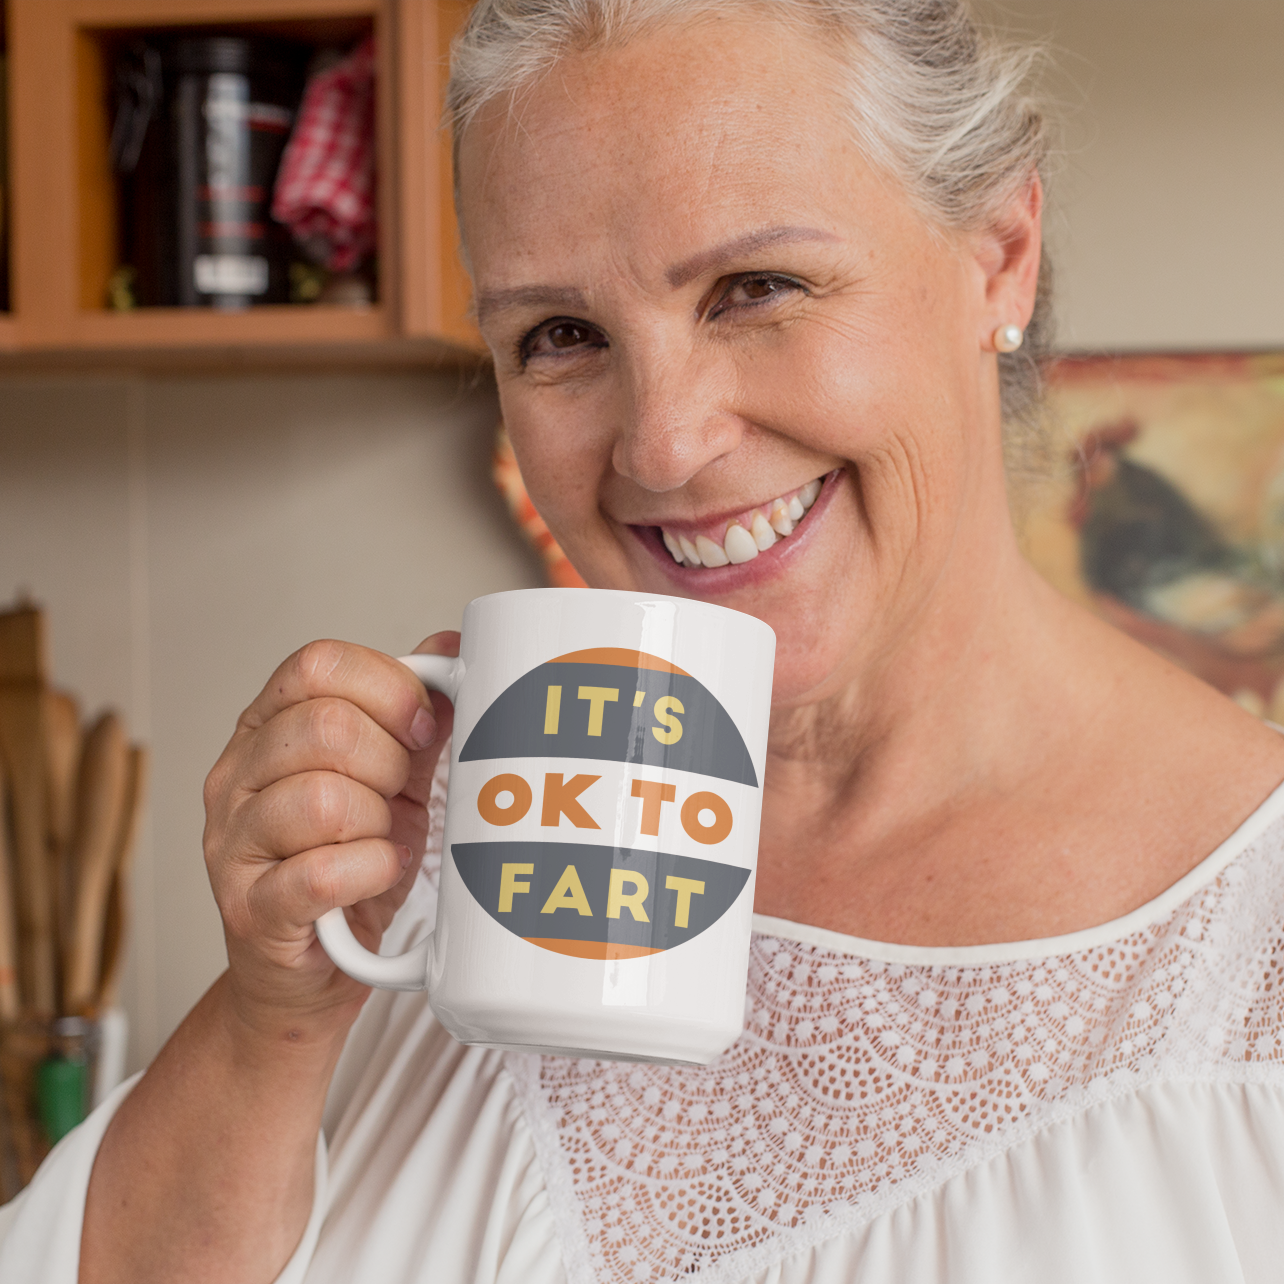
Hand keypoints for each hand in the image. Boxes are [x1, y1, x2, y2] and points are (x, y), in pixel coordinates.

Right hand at [202, 633, 457, 1034]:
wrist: (311, 973)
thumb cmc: (350, 869)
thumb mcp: (391, 781)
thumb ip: (413, 717)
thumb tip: (451, 648)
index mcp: (266, 728)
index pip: (318, 665)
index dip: (388, 687)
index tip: (422, 726)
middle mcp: (235, 777)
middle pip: (325, 727)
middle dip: (389, 762)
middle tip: (398, 797)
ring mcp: (232, 844)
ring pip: (323, 799)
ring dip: (378, 821)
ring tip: (382, 839)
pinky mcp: (251, 909)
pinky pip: (322, 872)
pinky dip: (371, 870)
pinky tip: (378, 871)